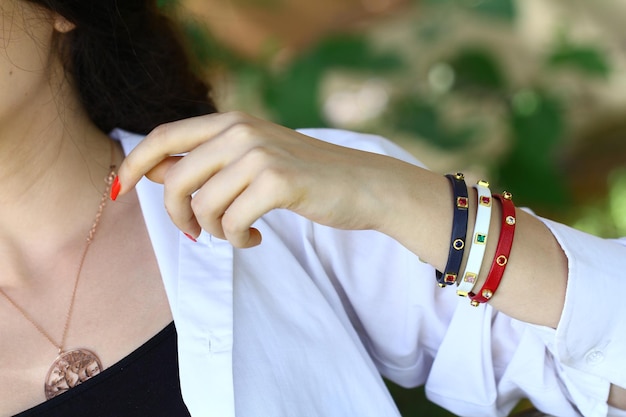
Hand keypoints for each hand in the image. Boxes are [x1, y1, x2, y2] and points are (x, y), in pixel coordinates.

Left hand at [115, 112, 414, 247]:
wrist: (362, 184)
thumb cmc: (305, 177)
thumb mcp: (252, 160)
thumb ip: (207, 162)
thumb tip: (153, 172)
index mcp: (231, 121)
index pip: (164, 135)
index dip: (135, 163)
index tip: (119, 189)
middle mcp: (241, 130)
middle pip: (175, 177)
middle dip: (176, 214)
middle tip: (195, 233)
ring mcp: (260, 154)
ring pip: (203, 205)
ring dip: (213, 231)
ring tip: (235, 233)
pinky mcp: (278, 181)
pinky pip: (232, 222)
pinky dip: (237, 239)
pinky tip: (255, 238)